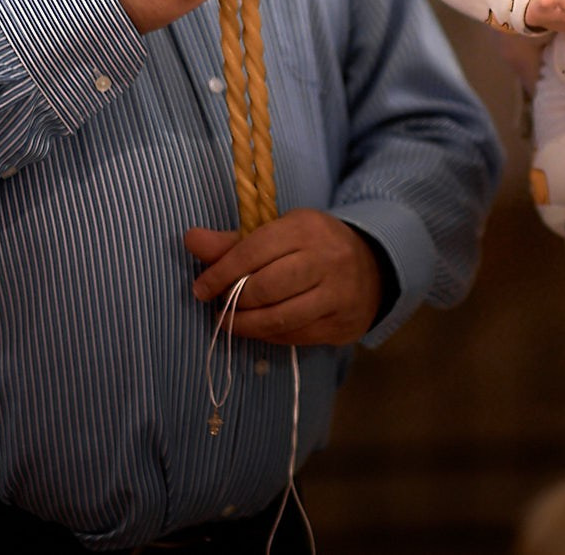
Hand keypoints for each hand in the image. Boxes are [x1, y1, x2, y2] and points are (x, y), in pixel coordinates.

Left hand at [184, 210, 381, 346]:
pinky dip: (267, 336)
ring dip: (246, 324)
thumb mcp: (279, 233)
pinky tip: (257, 328)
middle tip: (220, 305)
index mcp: (306, 227)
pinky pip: (294, 336)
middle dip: (234, 300)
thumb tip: (190, 239)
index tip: (200, 288)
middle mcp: (326, 259)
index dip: (221, 272)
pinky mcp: (341, 324)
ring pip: (279, 318)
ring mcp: (337, 294)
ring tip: (230, 321)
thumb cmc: (313, 247)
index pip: (254, 250)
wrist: (373, 267)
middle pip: (266, 288)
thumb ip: (234, 242)